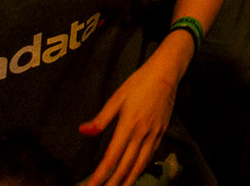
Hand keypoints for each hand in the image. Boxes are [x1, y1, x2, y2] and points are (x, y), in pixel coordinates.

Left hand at [80, 54, 181, 185]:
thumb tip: (83, 131)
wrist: (166, 74)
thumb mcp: (117, 97)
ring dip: (128, 181)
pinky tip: (134, 174)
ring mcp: (154, 134)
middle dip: (113, 183)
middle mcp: (142, 133)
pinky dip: (140, 169)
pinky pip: (150, 156)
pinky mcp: (162, 132)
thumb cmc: (139, 83)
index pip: (111, 157)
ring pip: (140, 165)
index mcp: (128, 125)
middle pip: (126, 166)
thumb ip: (101, 119)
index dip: (100, 175)